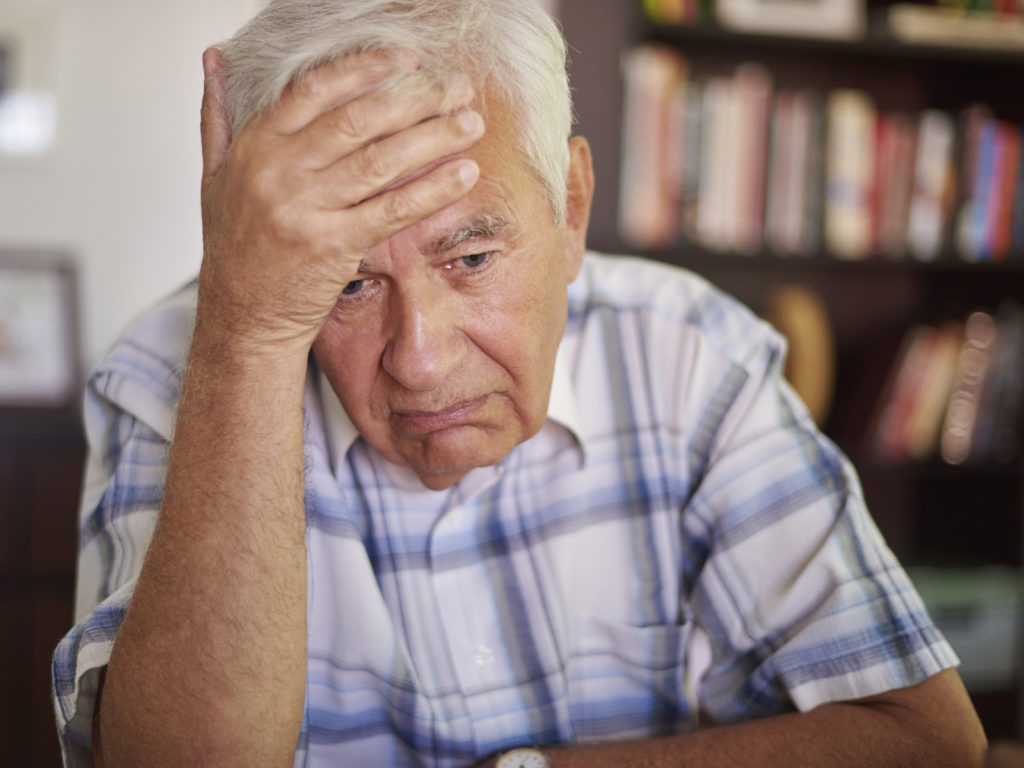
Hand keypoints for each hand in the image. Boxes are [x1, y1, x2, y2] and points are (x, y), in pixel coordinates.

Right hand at [197, 47, 483, 356]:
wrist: (242, 316)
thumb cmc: (236, 247)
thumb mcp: (214, 176)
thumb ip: (217, 116)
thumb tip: (214, 58)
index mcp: (254, 145)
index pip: (315, 89)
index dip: (364, 69)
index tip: (407, 60)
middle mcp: (278, 171)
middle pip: (358, 119)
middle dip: (415, 99)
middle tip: (455, 87)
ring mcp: (305, 209)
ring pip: (381, 161)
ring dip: (434, 137)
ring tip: (470, 123)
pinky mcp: (333, 246)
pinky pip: (393, 210)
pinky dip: (432, 190)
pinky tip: (464, 174)